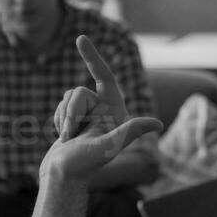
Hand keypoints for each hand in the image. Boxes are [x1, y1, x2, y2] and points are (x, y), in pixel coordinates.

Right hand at [41, 36, 161, 182]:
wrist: (63, 178)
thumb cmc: (84, 165)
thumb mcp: (108, 147)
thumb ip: (130, 131)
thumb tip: (157, 123)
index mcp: (116, 113)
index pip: (105, 78)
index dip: (93, 58)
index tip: (80, 38)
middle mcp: (104, 111)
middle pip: (78, 92)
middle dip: (70, 112)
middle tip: (69, 136)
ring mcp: (89, 115)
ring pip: (67, 97)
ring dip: (63, 118)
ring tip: (67, 139)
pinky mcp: (75, 119)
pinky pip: (62, 106)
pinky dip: (59, 121)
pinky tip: (63, 138)